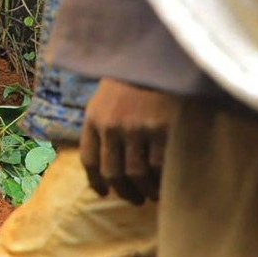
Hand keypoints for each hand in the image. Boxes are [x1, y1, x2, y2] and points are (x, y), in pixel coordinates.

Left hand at [80, 79, 183, 203]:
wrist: (157, 57)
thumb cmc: (132, 79)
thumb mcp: (106, 99)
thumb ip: (102, 125)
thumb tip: (105, 161)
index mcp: (94, 118)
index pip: (89, 159)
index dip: (96, 181)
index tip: (105, 192)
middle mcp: (112, 126)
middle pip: (113, 172)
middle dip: (123, 191)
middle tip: (134, 199)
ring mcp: (137, 128)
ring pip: (137, 174)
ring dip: (145, 191)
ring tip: (152, 195)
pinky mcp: (163, 129)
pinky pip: (161, 165)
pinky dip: (163, 181)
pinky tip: (168, 184)